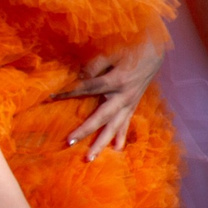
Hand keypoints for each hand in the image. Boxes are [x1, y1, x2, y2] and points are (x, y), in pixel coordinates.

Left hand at [62, 35, 168, 160]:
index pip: (88, 88)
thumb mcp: (113, 53)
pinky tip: (115, 150)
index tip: (52, 97)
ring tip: (90, 158)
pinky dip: (120, 138)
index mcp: (116, 81)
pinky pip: (125, 125)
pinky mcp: (132, 106)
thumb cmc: (132, 49)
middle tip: (69, 142)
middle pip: (101, 117)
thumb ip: (95, 66)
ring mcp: (129, 104)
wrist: (155, 52)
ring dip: (101, 143)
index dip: (69, 92)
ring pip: (114, 127)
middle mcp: (123, 97)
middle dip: (85, 130)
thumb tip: (79, 77)